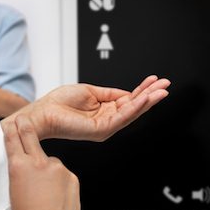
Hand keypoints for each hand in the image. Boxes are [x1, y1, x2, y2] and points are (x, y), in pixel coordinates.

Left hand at [2, 75, 170, 140]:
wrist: (42, 113)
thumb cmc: (59, 103)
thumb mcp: (89, 91)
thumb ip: (109, 93)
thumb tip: (127, 92)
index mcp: (104, 110)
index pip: (129, 100)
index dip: (143, 90)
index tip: (155, 80)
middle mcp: (107, 120)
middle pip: (134, 107)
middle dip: (151, 95)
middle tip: (166, 85)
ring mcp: (105, 126)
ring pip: (132, 112)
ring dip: (147, 101)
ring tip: (161, 91)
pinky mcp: (101, 130)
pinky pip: (122, 117)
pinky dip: (134, 107)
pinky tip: (144, 98)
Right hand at [5, 114, 79, 209]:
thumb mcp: (14, 191)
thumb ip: (21, 174)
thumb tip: (27, 169)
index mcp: (19, 166)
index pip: (13, 139)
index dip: (12, 128)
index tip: (11, 122)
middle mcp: (38, 162)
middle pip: (31, 136)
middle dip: (26, 126)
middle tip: (24, 119)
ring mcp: (57, 168)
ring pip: (51, 163)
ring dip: (49, 171)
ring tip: (45, 192)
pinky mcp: (71, 176)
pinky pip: (64, 175)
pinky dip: (61, 183)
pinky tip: (56, 196)